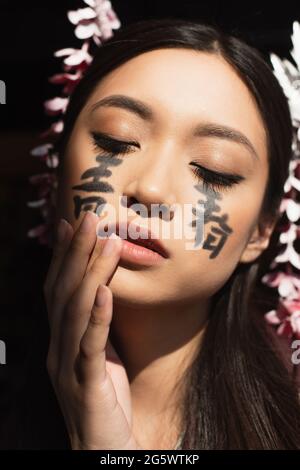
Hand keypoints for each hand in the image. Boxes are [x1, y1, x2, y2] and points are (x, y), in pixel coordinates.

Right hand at [43, 211, 140, 449]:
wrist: (105, 452)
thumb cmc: (106, 399)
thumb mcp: (98, 355)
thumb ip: (94, 324)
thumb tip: (99, 288)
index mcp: (60, 340)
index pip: (57, 289)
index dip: (63, 255)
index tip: (72, 222)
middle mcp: (57, 349)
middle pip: (63, 291)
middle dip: (76, 252)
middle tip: (90, 216)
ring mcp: (68, 367)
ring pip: (75, 311)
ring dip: (91, 272)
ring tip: (106, 240)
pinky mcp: (87, 385)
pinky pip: (91, 345)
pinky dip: (97, 315)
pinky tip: (105, 292)